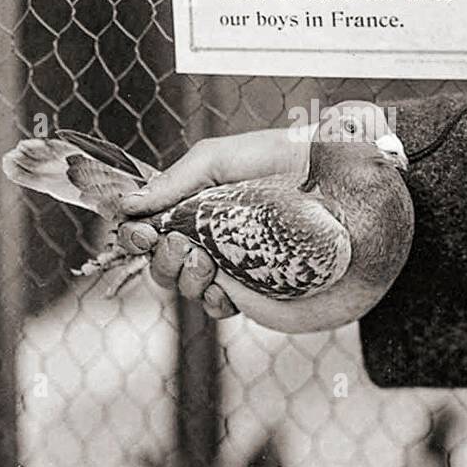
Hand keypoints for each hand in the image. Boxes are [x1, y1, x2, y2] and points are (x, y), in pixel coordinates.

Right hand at [115, 127, 308, 318]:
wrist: (340, 183)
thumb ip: (174, 181)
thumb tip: (126, 207)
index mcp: (194, 205)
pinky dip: (213, 301)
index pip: (148, 228)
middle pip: (160, 264)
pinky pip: (219, 308)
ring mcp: (232, 267)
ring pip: (185, 288)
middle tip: (181, 246)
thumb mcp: (220, 158)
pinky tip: (225, 289)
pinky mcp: (258, 292)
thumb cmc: (282, 159)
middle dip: (160, 260)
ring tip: (206, 261)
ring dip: (184, 279)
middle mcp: (209, 237)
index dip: (135, 235)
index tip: (141, 233)